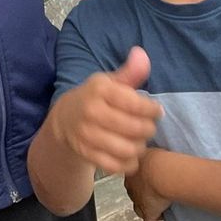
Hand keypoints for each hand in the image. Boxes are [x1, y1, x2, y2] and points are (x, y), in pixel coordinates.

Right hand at [49, 47, 161, 175]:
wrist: (65, 119)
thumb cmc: (95, 98)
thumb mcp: (109, 82)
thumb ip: (129, 72)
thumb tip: (142, 54)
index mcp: (99, 90)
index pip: (135, 103)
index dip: (152, 109)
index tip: (156, 110)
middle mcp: (91, 112)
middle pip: (135, 128)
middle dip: (148, 129)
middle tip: (148, 127)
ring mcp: (87, 135)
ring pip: (128, 149)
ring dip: (140, 147)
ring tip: (139, 141)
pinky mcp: (87, 154)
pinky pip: (117, 165)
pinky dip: (129, 163)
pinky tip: (130, 155)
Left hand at [125, 149, 172, 220]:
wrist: (160, 172)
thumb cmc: (158, 158)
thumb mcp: (150, 150)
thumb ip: (149, 152)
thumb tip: (151, 149)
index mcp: (131, 172)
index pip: (131, 179)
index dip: (139, 182)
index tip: (147, 183)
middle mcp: (132, 187)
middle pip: (134, 194)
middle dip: (142, 196)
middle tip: (153, 197)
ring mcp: (140, 201)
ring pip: (140, 209)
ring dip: (148, 212)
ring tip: (159, 213)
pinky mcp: (149, 213)